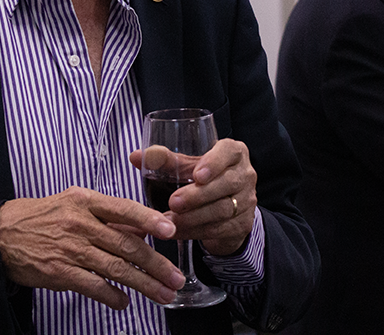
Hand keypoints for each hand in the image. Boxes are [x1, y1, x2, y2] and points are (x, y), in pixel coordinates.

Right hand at [0, 187, 183, 309]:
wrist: (2, 234)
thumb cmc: (43, 216)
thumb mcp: (75, 204)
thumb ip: (108, 215)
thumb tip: (142, 227)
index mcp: (85, 202)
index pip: (123, 209)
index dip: (148, 220)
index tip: (170, 231)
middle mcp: (80, 224)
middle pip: (125, 244)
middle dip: (155, 264)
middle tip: (175, 277)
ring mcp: (70, 249)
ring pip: (115, 268)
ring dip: (143, 284)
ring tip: (162, 294)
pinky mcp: (60, 272)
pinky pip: (94, 286)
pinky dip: (112, 296)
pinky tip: (125, 302)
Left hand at [131, 138, 256, 255]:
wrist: (223, 207)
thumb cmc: (202, 178)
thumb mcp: (185, 166)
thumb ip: (163, 160)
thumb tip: (136, 156)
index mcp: (233, 152)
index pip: (229, 152)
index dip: (214, 163)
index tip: (197, 175)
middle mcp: (245, 174)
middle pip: (226, 184)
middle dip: (198, 195)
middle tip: (173, 202)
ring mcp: (247, 200)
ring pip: (223, 209)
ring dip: (194, 217)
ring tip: (169, 219)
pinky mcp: (242, 224)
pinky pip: (220, 229)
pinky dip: (195, 231)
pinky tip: (177, 231)